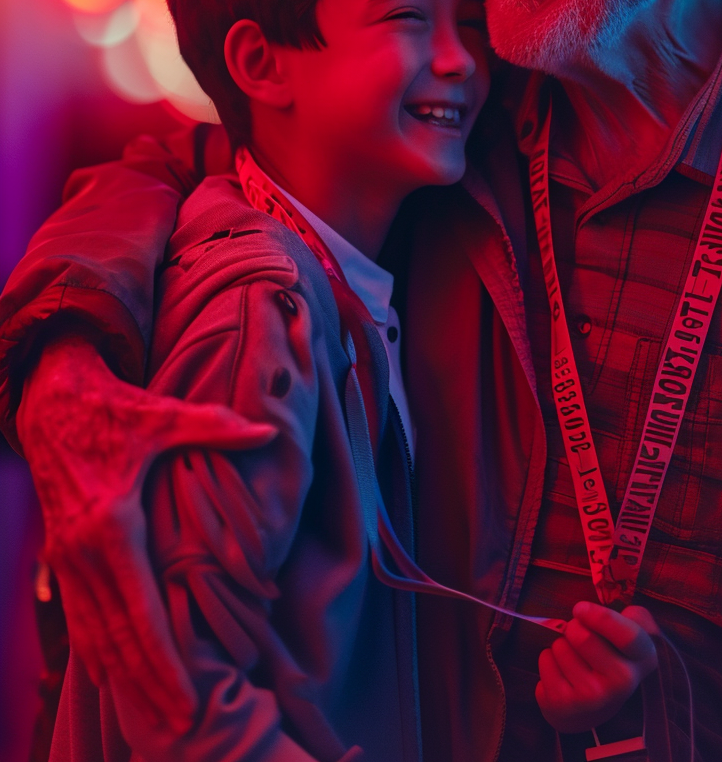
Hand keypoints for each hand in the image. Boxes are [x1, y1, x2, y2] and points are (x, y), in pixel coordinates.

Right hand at [17, 333, 275, 734]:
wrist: (51, 401)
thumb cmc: (113, 409)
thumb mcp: (164, 415)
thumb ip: (216, 428)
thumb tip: (269, 431)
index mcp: (112, 525)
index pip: (140, 611)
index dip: (164, 659)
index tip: (186, 697)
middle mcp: (83, 551)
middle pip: (116, 636)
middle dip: (147, 683)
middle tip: (178, 722)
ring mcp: (66, 557)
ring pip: (92, 633)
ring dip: (121, 675)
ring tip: (150, 712)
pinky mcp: (60, 555)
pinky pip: (78, 615)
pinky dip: (96, 648)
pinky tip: (113, 674)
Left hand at [535, 601, 658, 734]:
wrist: (591, 709)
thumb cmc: (611, 658)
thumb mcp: (631, 636)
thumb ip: (635, 618)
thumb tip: (624, 613)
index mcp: (643, 660)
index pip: (628, 637)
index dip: (601, 618)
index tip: (580, 608)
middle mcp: (621, 684)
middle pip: (583, 637)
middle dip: (574, 627)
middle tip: (577, 633)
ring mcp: (592, 698)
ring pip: (561, 647)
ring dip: (561, 643)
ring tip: (572, 657)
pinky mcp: (564, 704)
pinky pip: (545, 659)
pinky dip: (548, 658)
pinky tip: (560, 671)